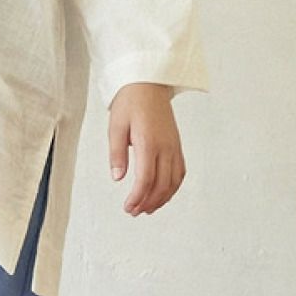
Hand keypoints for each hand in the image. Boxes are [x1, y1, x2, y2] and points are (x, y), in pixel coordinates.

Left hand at [107, 83, 185, 215]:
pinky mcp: (177, 145)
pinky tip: (163, 193)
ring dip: (162, 199)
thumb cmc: (130, 102)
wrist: (148, 83)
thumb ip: (117, 153)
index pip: (145, 179)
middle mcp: (165, 147)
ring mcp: (174, 146)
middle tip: (134, 211)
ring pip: (173, 182)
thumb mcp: (116, 125)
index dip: (137, 198)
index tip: (128, 207)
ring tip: (147, 208)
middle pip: (161, 185)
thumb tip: (118, 177)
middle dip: (148, 202)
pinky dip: (173, 187)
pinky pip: (180, 172)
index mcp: (149, 142)